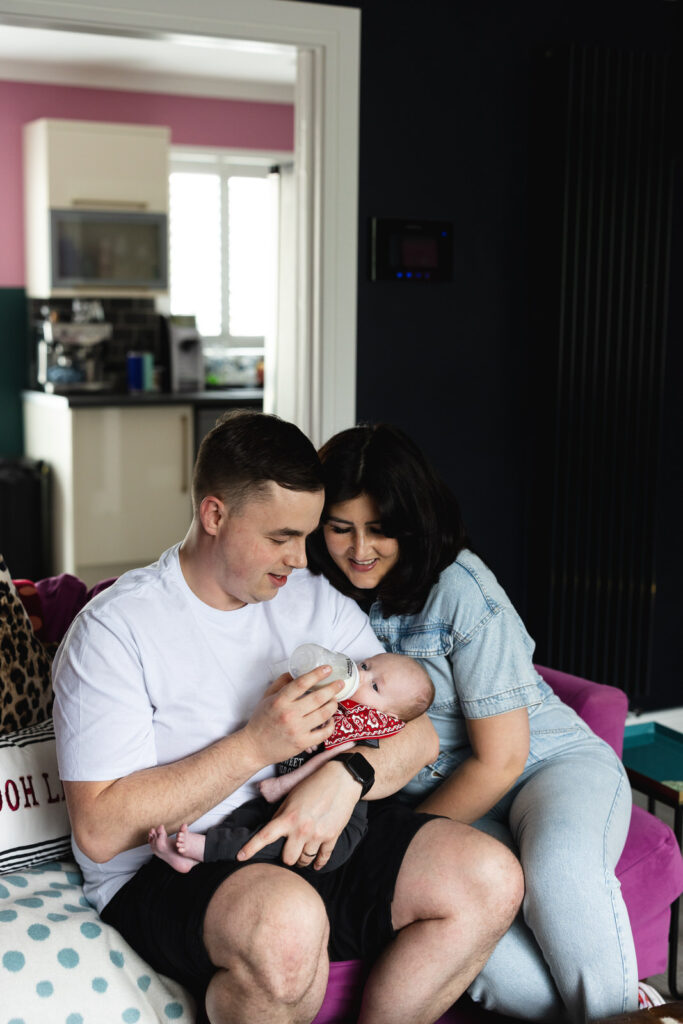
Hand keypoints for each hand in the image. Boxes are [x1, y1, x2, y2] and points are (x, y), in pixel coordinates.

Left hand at [237, 760, 360, 870]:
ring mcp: (318, 835)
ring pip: (304, 861)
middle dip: (287, 858)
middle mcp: (302, 829)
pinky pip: (323, 858)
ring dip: (302, 860)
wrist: (342, 778)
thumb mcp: (292, 796)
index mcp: (288, 817)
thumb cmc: (314, 783)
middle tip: (289, 852)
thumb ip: (281, 814)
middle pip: (288, 859)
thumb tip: (272, 830)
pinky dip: (318, 863)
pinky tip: (316, 864)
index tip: (240, 857)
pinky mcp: (332, 837)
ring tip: (302, 855)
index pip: (265, 837)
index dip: (251, 848)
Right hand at [241, 669, 342, 766]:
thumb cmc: (261, 720)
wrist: (254, 747)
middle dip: (333, 688)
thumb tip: (295, 671)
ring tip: (335, 699)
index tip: (328, 669)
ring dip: (333, 704)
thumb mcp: (267, 697)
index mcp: (280, 701)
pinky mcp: (303, 743)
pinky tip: (331, 718)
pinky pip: (324, 732)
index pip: (302, 683)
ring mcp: (297, 730)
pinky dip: (331, 724)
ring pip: (324, 714)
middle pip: (318, 698)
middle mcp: (289, 714)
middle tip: (340, 683)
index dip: (317, 674)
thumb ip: (281, 683)